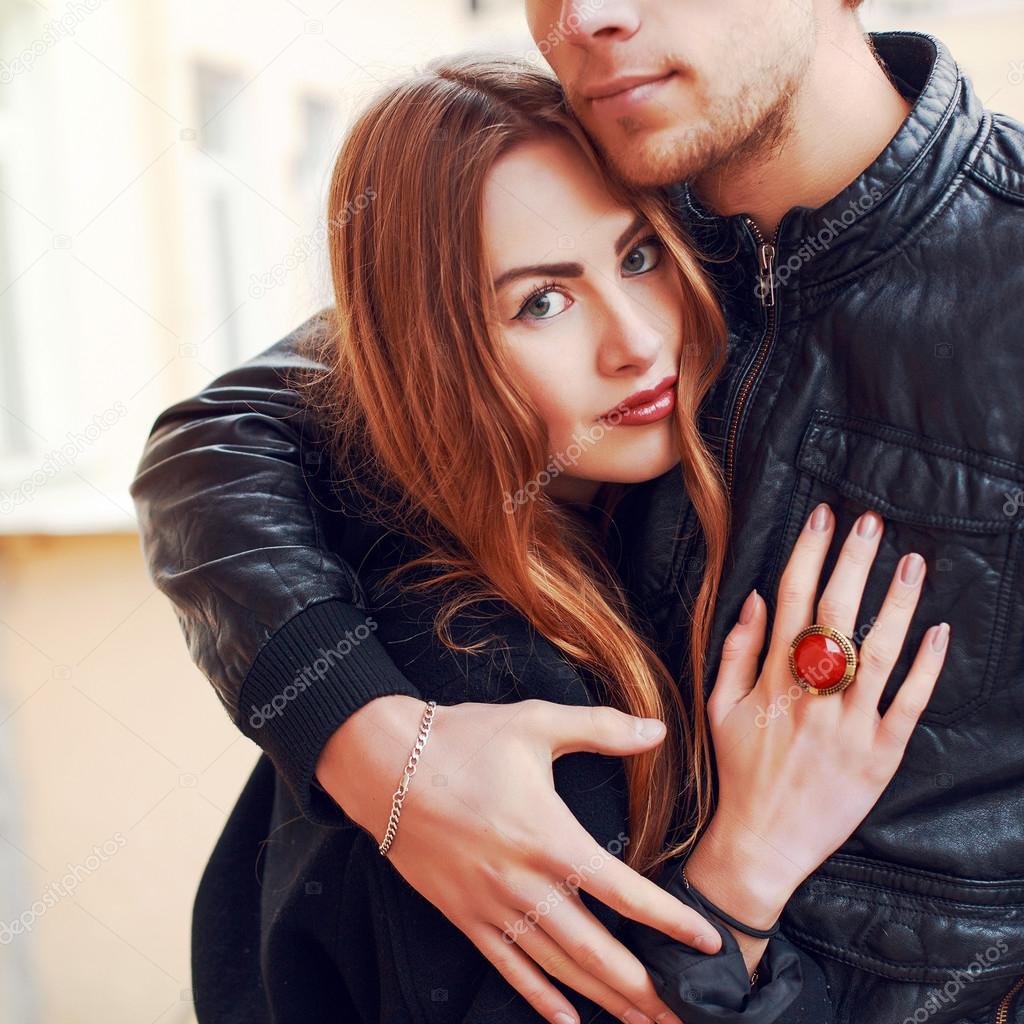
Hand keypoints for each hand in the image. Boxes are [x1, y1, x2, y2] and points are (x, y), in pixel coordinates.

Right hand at [317, 695, 721, 1023]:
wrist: (383, 763)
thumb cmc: (462, 740)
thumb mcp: (535, 723)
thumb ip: (602, 728)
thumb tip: (659, 728)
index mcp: (549, 837)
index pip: (624, 891)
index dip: (670, 921)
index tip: (707, 944)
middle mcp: (524, 883)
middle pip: (596, 950)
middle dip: (644, 987)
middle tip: (684, 1014)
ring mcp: (491, 906)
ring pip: (558, 968)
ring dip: (603, 1000)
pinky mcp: (463, 916)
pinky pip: (508, 968)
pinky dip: (541, 1000)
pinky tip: (568, 1023)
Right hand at [687, 503, 949, 939]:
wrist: (761, 842)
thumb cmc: (738, 772)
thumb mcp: (719, 707)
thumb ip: (735, 650)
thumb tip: (753, 598)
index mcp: (771, 681)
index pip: (790, 601)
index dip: (808, 554)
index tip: (824, 518)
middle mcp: (811, 696)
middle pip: (836, 615)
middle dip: (854, 563)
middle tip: (872, 523)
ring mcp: (849, 724)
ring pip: (879, 652)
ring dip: (897, 603)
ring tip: (912, 562)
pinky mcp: (880, 754)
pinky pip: (908, 704)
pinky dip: (925, 667)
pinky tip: (938, 632)